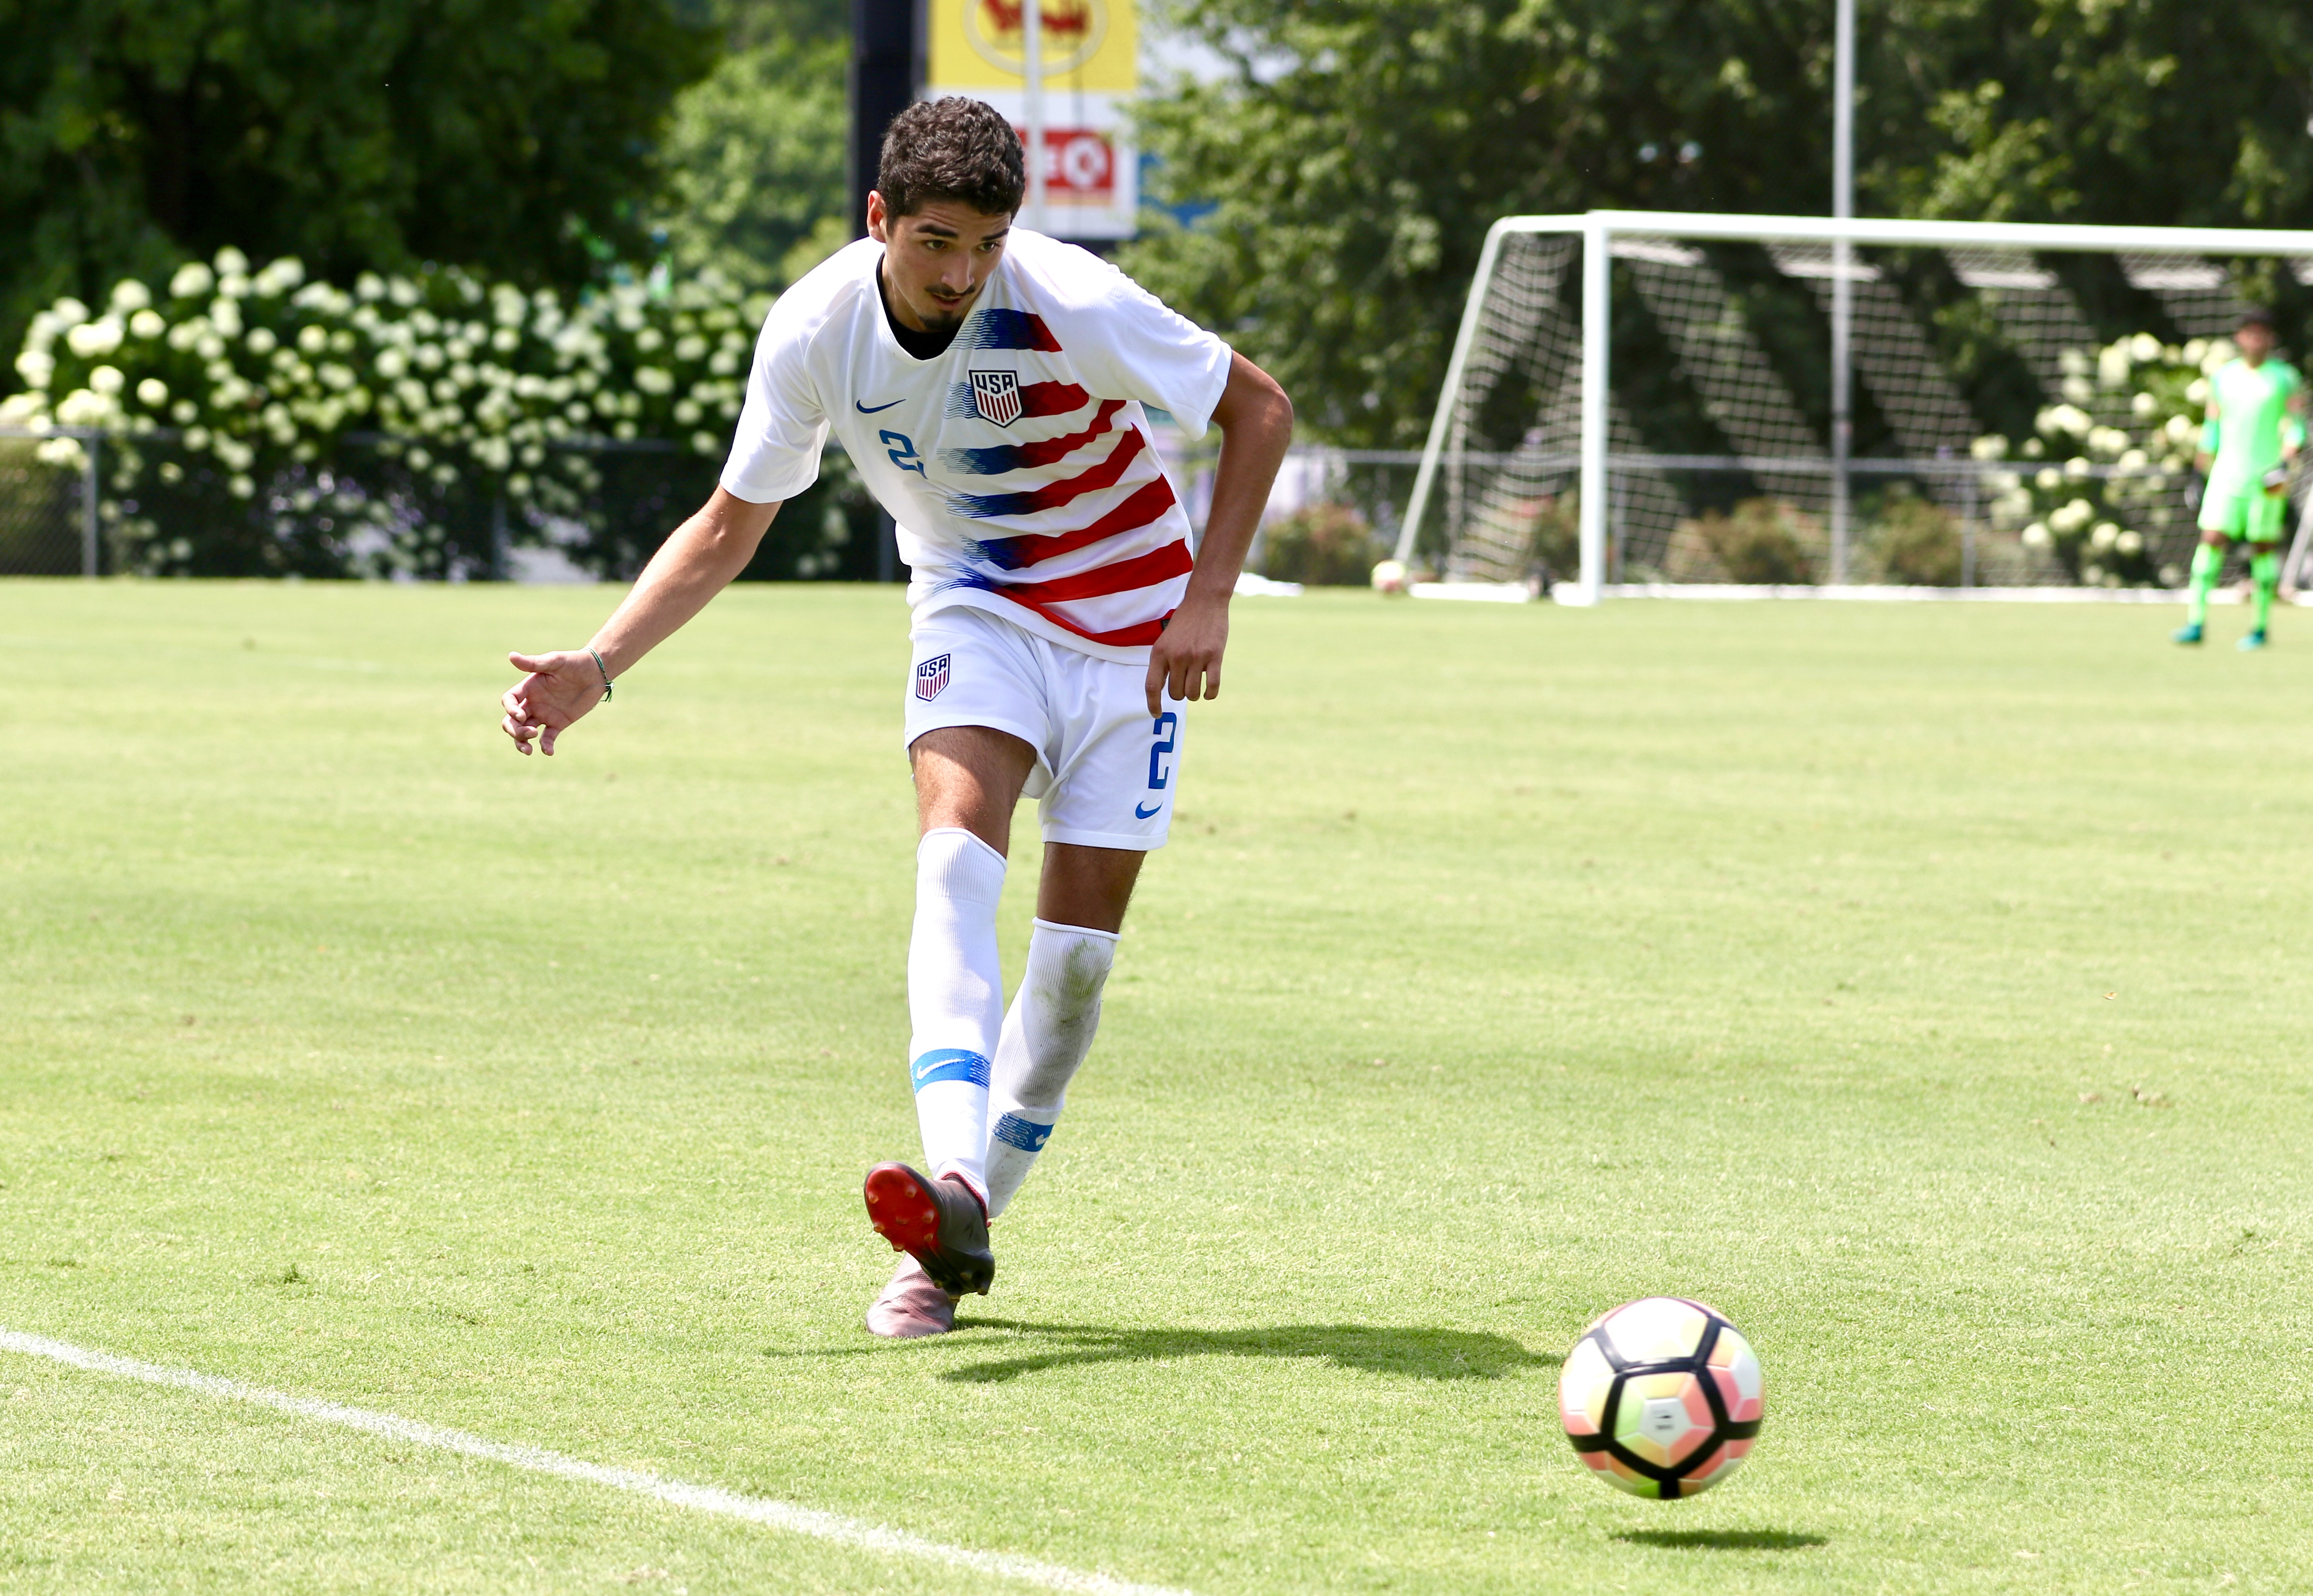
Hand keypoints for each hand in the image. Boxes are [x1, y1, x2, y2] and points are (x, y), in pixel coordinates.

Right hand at [501, 650, 606, 755]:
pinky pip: (547, 738)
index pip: (509, 701)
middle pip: (512, 721)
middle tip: (530, 733)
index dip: (510, 709)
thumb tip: (511, 656)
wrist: (596, 672)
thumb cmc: (574, 662)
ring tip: (530, 750)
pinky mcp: (558, 723)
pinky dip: (545, 747)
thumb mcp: (554, 661)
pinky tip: (549, 752)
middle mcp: (533, 702)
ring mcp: (544, 714)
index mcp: (528, 688)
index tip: (521, 715)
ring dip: (522, 742)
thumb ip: (533, 663)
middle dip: (515, 730)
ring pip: (525, 732)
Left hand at [1145, 593, 1227, 714]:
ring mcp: (1196, 657)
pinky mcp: (1214, 657)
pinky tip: (1209, 692)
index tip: (1156, 714)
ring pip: (1192, 693)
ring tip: (1196, 683)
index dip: (1153, 704)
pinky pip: (1212, 686)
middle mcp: (1176, 656)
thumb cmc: (1183, 624)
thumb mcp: (1165, 641)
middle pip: (1175, 693)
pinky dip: (1210, 694)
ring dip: (1195, 694)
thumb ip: (1163, 663)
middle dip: (1180, 693)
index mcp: (1160, 653)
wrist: (1204, 602)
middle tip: (1185, 682)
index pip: (1152, 686)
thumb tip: (1163, 690)